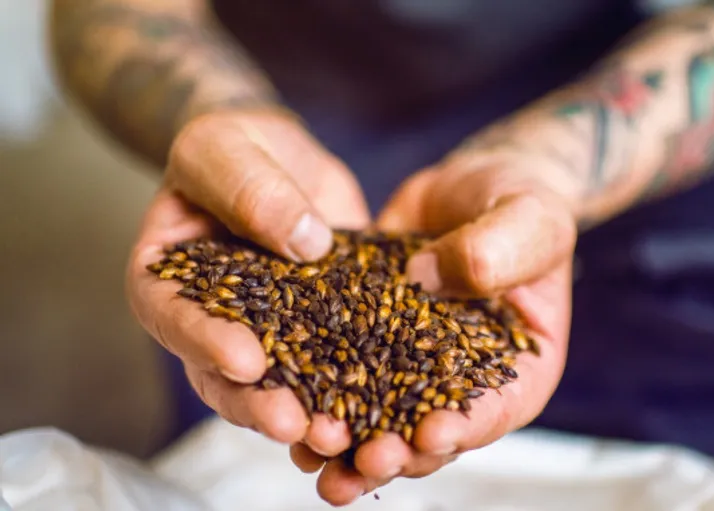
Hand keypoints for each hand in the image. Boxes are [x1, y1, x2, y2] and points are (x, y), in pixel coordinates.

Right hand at [126, 108, 370, 450]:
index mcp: (167, 278)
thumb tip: (304, 242)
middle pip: (223, 374)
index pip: (173, 317)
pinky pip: (332, 362)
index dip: (205, 343)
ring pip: (278, 383)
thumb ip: (249, 187)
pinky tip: (383, 405)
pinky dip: (353, 386)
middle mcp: (212, 318)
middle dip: (259, 403)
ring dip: (308, 411)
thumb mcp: (225, 148)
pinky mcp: (317, 329)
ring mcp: (266, 330)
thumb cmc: (233, 146)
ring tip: (341, 433)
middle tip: (296, 423)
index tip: (246, 361)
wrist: (278, 154)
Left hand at [295, 155, 576, 504]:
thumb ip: (497, 251)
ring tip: (316, 454)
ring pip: (378, 415)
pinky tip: (283, 410)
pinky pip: (338, 368)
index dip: (464, 428)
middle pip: (430, 430)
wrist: (475, 184)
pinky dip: (313, 392)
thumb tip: (428, 279)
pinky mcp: (368, 336)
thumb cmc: (523, 200)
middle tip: (364, 460)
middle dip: (396, 451)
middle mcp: (461, 377)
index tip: (428, 436)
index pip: (496, 408)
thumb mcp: (530, 218)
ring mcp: (411, 362)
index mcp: (518, 365)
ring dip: (348, 443)